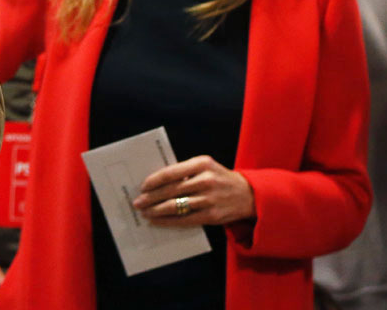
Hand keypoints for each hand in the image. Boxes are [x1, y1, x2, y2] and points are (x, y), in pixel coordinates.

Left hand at [133, 154, 255, 226]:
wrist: (248, 195)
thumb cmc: (220, 178)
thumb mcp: (206, 166)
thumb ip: (185, 171)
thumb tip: (157, 182)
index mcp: (201, 164)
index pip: (171, 172)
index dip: (154, 180)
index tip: (142, 186)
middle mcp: (205, 180)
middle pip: (171, 190)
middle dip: (151, 197)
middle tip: (138, 202)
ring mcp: (209, 199)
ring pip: (175, 206)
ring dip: (156, 211)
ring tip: (145, 212)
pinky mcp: (211, 215)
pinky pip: (185, 220)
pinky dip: (168, 221)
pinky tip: (158, 222)